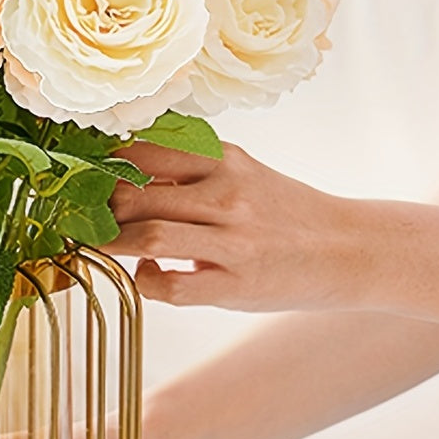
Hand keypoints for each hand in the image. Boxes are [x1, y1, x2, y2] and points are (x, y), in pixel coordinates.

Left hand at [106, 141, 360, 312]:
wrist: (351, 249)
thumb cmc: (285, 213)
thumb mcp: (243, 175)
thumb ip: (191, 172)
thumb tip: (123, 171)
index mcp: (226, 160)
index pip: (146, 152)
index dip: (106, 168)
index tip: (86, 179)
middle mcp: (228, 195)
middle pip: (137, 195)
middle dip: (101, 210)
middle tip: (87, 219)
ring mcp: (233, 241)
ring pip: (149, 237)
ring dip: (114, 245)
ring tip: (104, 246)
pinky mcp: (235, 285)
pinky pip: (170, 286)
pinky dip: (146, 281)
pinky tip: (150, 275)